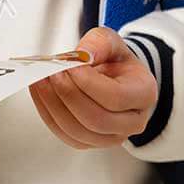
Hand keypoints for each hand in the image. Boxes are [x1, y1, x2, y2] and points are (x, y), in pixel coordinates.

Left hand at [28, 27, 157, 149]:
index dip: (88, 83)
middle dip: (69, 95)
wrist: (111, 75)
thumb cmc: (114, 59)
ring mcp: (111, 137)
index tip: (69, 66)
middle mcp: (132, 122)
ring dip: (54, 105)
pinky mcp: (89, 142)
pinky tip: (40, 92)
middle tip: (52, 73)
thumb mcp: (111, 41)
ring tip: (41, 80)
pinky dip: (48, 113)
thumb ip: (99, 43)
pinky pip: (65, 135)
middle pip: (96, 119)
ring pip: (78, 132)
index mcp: (143, 94)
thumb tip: (82, 56)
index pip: (116, 97)